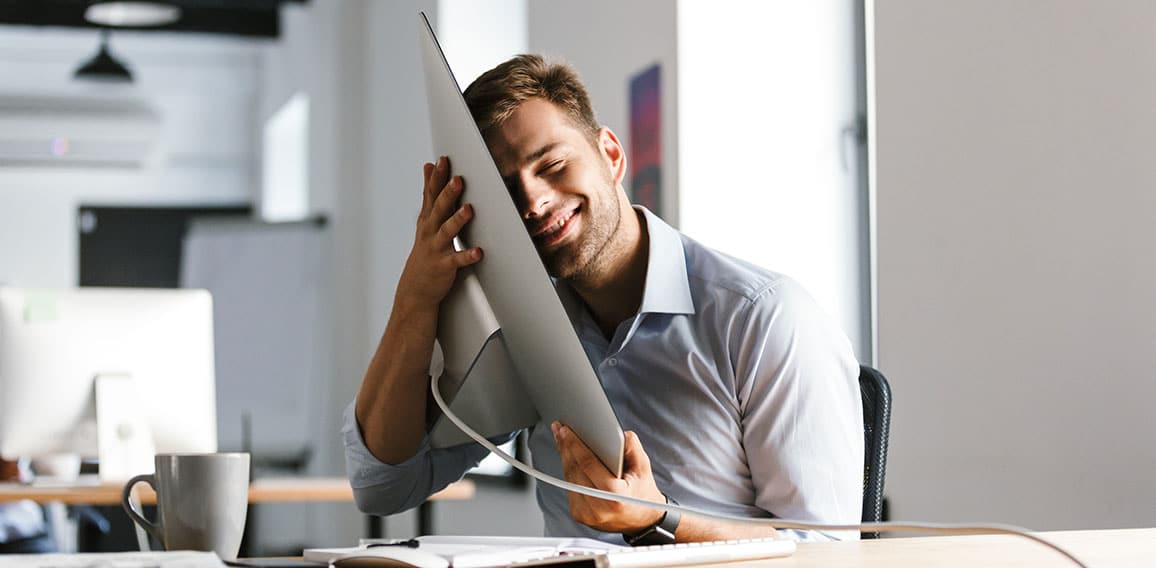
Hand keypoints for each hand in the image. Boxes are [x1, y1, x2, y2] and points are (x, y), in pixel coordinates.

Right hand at [395, 156, 483, 308]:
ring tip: (468, 209)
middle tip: (457, 179)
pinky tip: (478, 252)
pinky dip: (468, 256)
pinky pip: (457, 260)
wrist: (416, 287)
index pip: (431, 194)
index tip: (443, 160)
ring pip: (447, 232)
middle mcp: (431, 232)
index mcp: (428, 219)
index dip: (436, 177)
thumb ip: (429, 193)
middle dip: (447, 193)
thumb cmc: (425, 249)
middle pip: (439, 209)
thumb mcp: (425, 218)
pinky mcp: (445, 266)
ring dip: (458, 220)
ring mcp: (437, 248)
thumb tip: (428, 166)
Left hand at [552, 422, 666, 533]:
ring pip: (569, 478)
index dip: (575, 445)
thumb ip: (632, 447)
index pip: (588, 465)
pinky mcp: (579, 515)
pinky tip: (569, 457)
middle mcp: (599, 508)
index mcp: (615, 497)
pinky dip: (568, 471)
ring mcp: (587, 514)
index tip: (567, 431)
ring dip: (564, 457)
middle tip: (560, 429)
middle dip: (566, 447)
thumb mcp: (644, 467)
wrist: (641, 520)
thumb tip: (614, 432)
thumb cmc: (642, 493)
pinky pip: (569, 487)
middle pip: (575, 470)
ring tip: (563, 440)